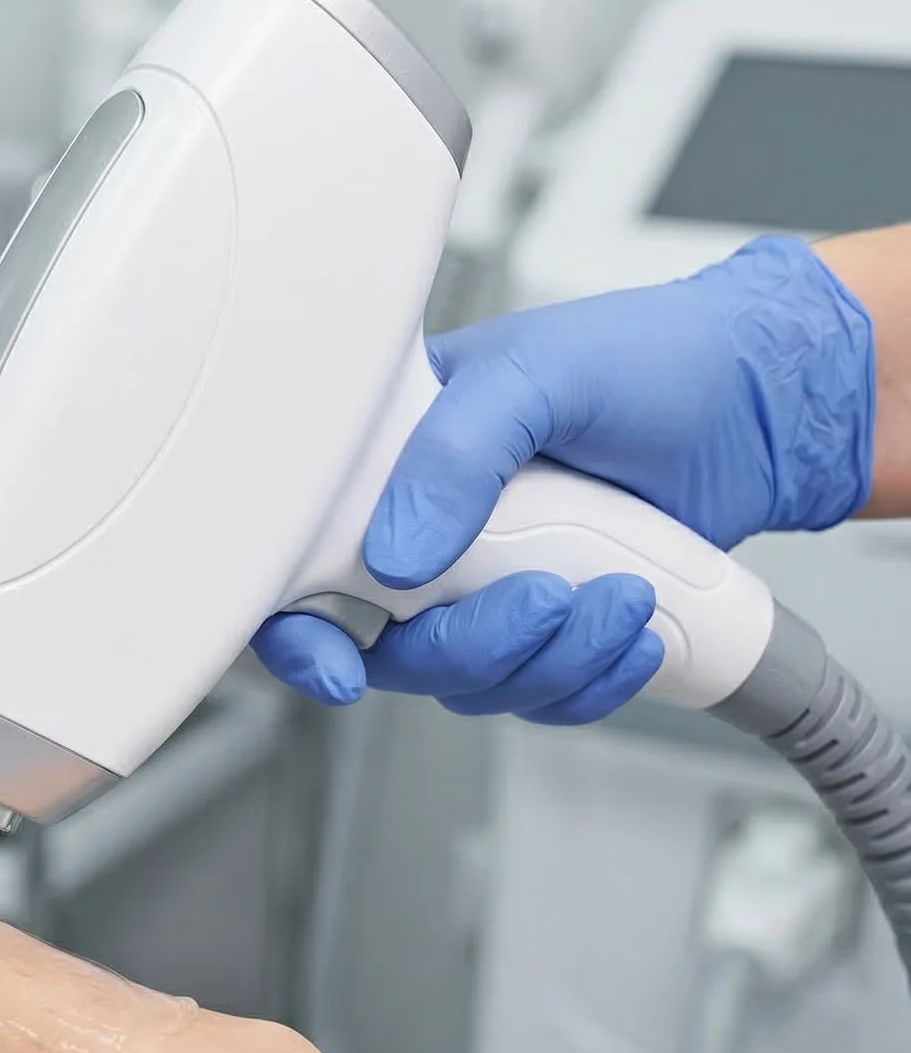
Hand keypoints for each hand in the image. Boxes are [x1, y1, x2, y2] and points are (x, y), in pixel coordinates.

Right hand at [255, 234, 873, 719]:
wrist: (757, 405)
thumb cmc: (645, 358)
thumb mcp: (537, 374)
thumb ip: (454, 454)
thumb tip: (395, 558)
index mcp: (386, 466)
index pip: (300, 565)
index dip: (295, 633)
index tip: (335, 666)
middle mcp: (426, 537)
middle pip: (393, 651)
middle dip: (470, 646)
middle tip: (542, 600)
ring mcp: (488, 589)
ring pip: (471, 683)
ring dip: (549, 661)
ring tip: (619, 596)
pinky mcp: (553, 629)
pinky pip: (541, 694)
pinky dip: (591, 679)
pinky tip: (634, 629)